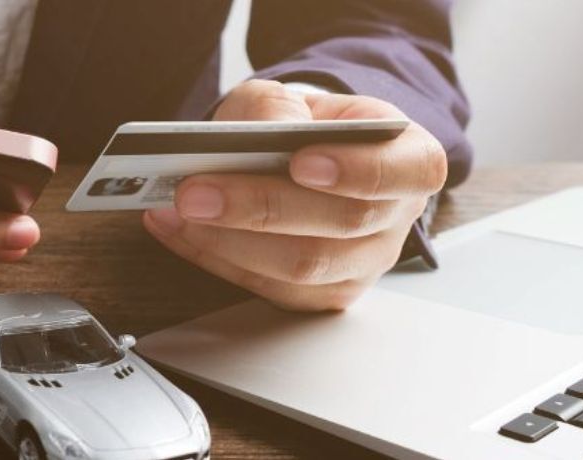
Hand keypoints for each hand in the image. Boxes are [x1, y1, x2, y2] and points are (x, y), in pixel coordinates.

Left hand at [142, 80, 446, 309]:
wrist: (297, 159)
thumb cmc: (304, 128)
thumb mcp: (291, 98)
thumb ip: (276, 108)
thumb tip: (257, 138)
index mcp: (409, 159)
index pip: (406, 172)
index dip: (357, 171)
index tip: (301, 161)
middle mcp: (394, 218)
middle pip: (341, 223)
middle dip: (261, 207)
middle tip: (195, 191)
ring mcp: (360, 264)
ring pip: (302, 267)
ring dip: (227, 240)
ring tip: (175, 208)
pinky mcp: (319, 296)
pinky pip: (266, 288)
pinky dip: (210, 256)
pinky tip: (173, 227)